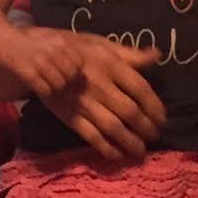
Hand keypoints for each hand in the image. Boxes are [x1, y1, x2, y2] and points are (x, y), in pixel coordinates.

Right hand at [40, 34, 164, 160]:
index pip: (139, 88)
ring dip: (130, 142)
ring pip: (112, 127)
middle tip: (155, 136)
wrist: (35, 55)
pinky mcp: (69, 116)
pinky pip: (91, 136)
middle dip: (146, 128)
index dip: (155, 106)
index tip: (162, 118)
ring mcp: (83, 102)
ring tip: (141, 151)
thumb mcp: (100, 43)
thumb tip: (158, 55)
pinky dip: (106, 148)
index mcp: (109, 64)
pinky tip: (118, 155)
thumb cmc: (72, 47)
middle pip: (129, 111)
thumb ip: (129, 54)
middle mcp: (99, 85)